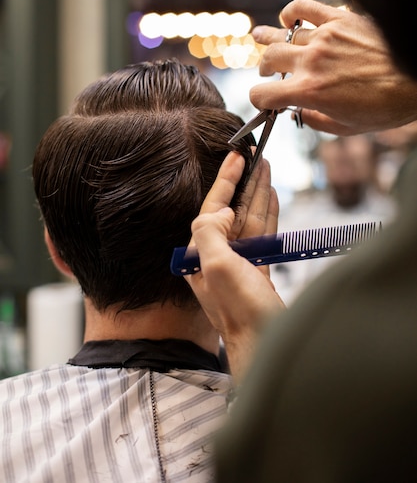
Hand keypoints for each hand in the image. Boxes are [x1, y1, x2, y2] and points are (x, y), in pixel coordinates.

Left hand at [185, 152, 283, 379]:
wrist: (264, 344)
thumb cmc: (240, 312)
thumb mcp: (217, 267)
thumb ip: (210, 232)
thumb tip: (222, 210)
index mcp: (201, 253)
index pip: (212, 207)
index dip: (225, 180)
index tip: (236, 156)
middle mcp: (217, 255)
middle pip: (233, 208)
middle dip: (244, 181)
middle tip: (255, 156)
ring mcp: (239, 262)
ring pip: (250, 217)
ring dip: (258, 192)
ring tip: (266, 168)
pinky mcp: (258, 270)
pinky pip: (262, 232)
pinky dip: (268, 212)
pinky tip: (272, 196)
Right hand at [250, 0, 416, 134]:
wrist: (416, 80)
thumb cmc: (386, 106)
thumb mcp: (346, 127)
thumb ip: (314, 121)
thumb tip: (298, 113)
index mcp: (309, 92)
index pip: (262, 94)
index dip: (259, 100)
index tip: (265, 100)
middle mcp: (311, 62)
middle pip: (269, 59)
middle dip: (265, 69)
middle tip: (269, 72)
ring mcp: (324, 37)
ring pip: (282, 35)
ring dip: (270, 41)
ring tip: (263, 40)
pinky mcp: (339, 19)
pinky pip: (303, 7)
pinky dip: (290, 12)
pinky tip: (288, 19)